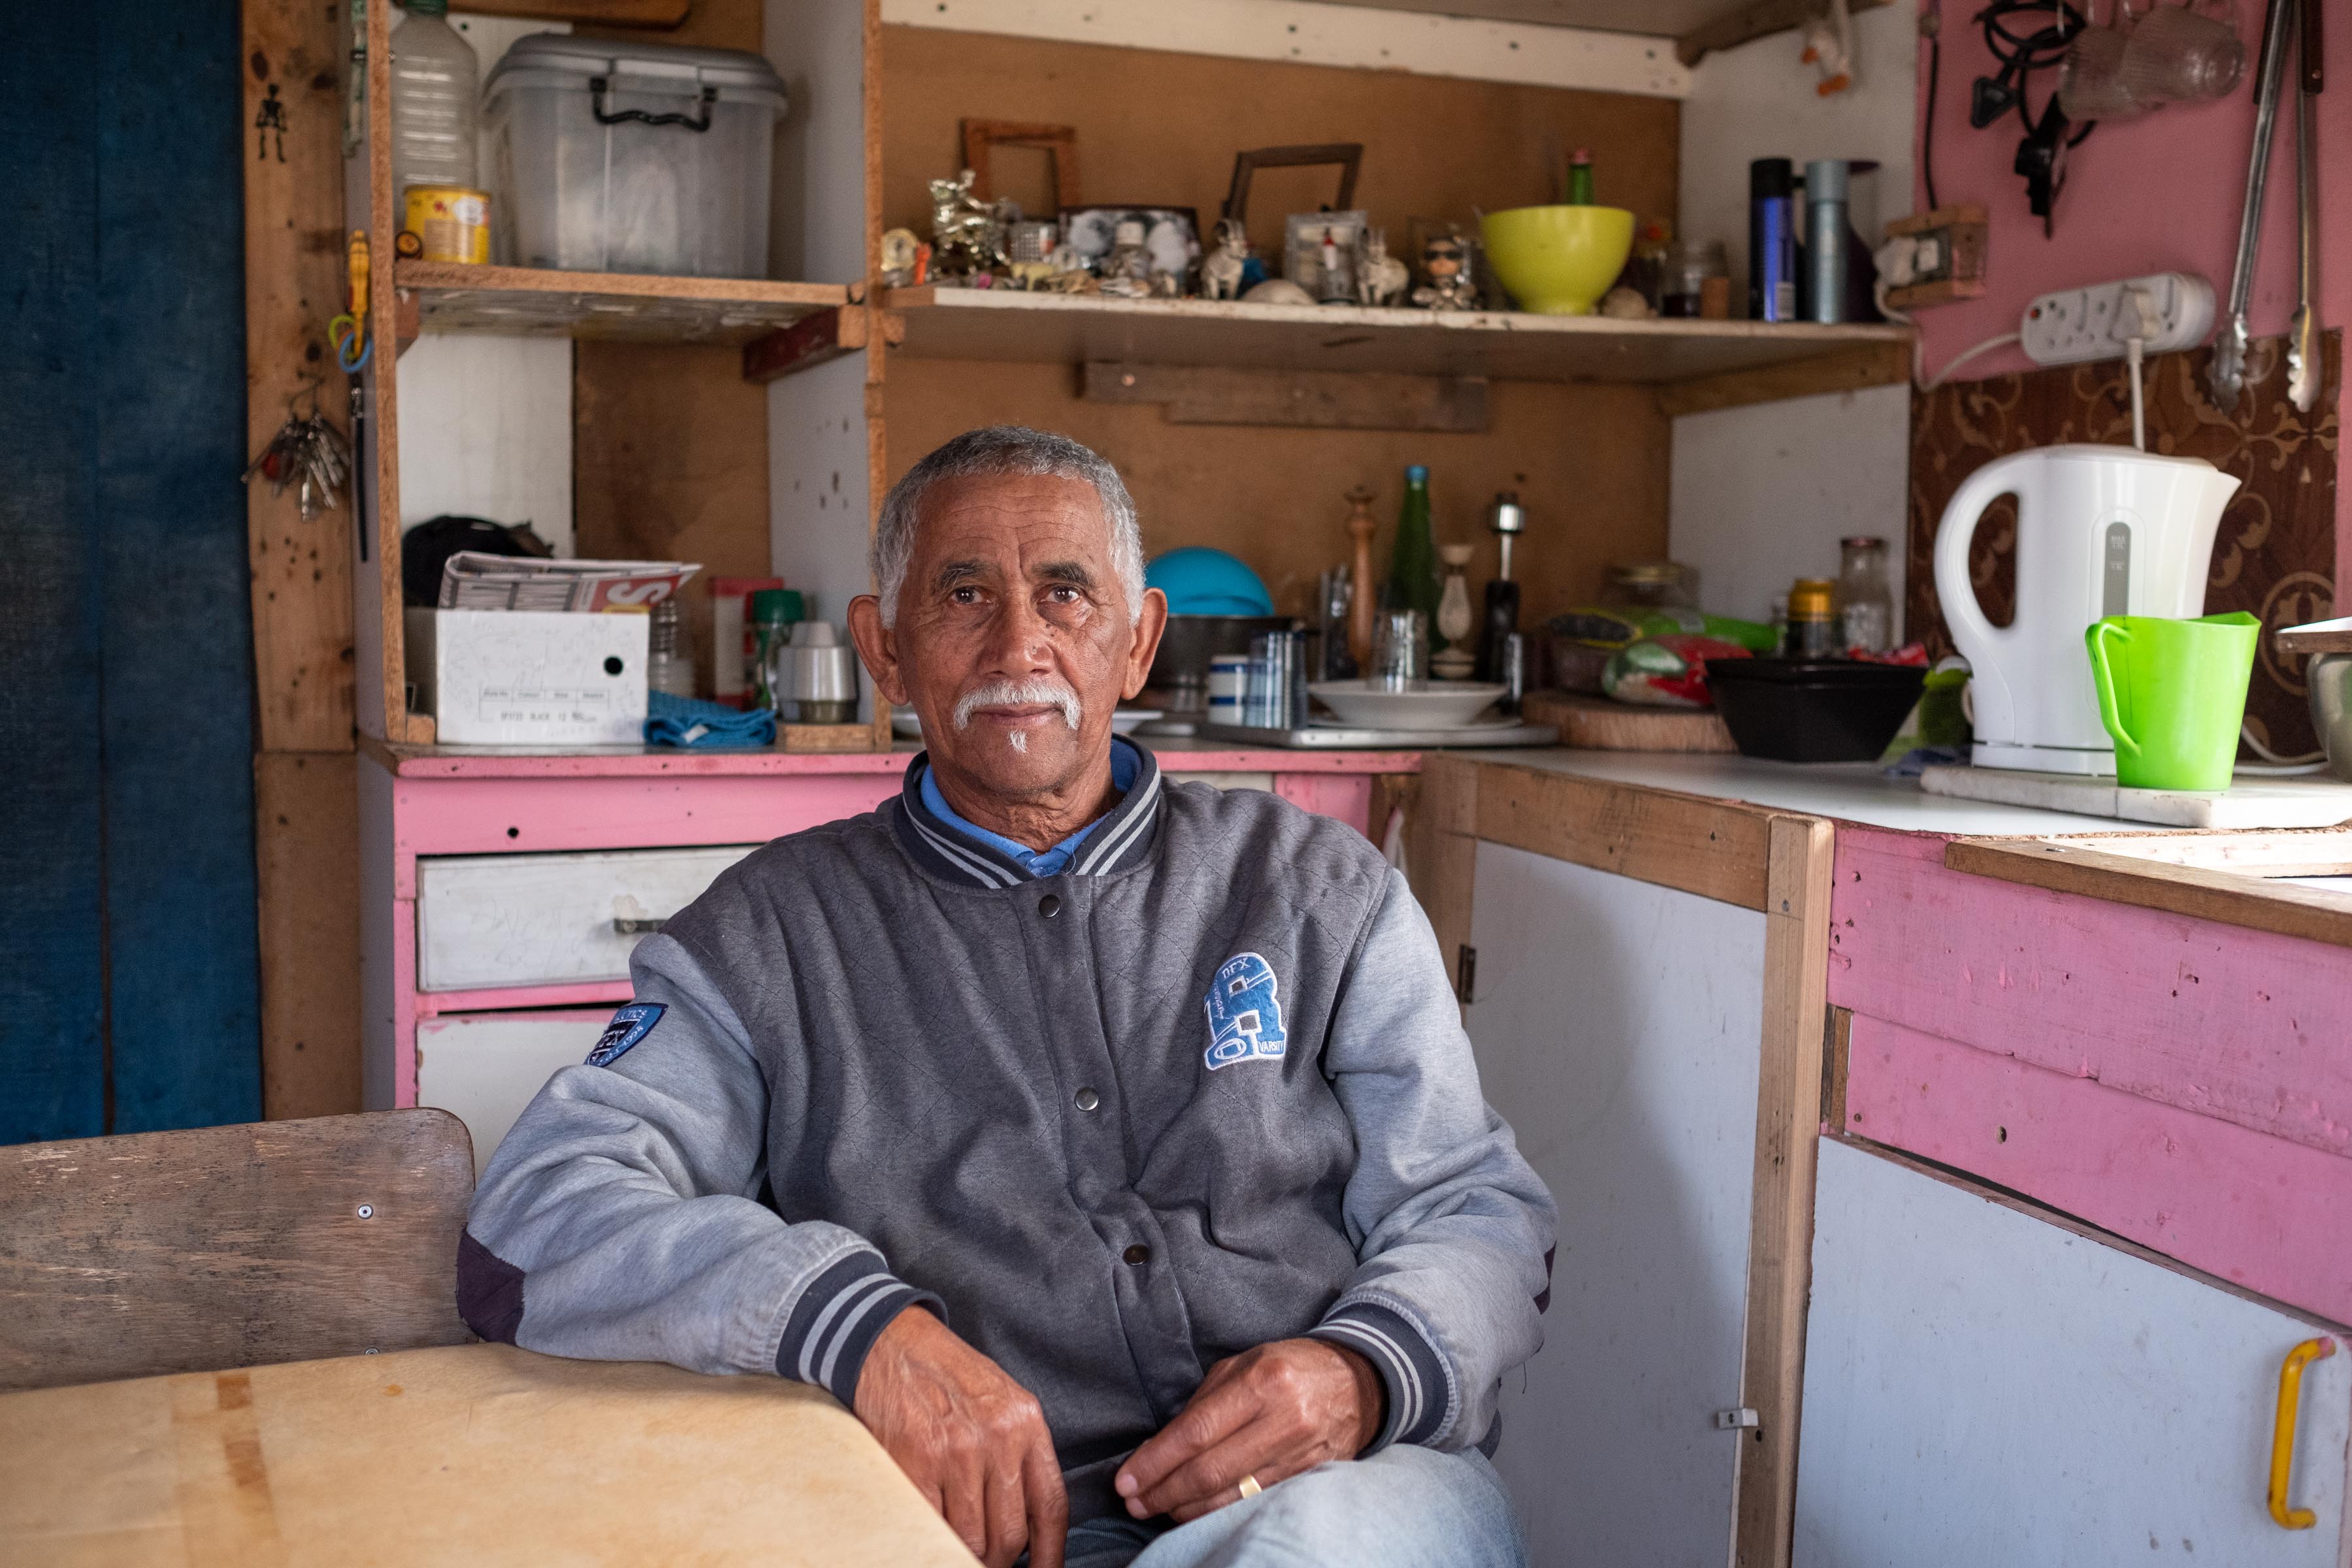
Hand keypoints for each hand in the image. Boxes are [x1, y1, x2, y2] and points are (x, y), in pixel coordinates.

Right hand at [853, 1306, 1067, 1567]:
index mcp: (1026, 1423)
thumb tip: (1026, 1521)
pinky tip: (931, 1530)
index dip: (1051, 1555)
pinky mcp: (914, 1462)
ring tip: (957, 1545)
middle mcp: (996, 1439)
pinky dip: (931, 1537)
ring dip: (964, 1552)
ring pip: (969, 1538)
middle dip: (999, 1561)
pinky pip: (930, 1524)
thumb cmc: (949, 1375)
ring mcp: (954, 1453)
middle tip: (988, 1560)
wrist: (892, 1343)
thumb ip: (1019, 1455)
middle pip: (1009, 1534)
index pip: (1050, 1507)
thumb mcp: (1003, 1401)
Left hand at [1113, 1338, 1384, 1523]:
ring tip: (1159, 1510)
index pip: (1196, 1432)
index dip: (1156, 1461)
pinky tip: (1198, 1512)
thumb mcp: (1244, 1363)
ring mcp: (1302, 1452)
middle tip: (1135, 1503)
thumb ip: (1204, 1401)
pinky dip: (1221, 1511)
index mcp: (1261, 1380)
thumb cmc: (1290, 1367)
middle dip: (1164, 1492)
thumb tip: (1160, 1447)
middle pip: (1210, 1470)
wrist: (1360, 1380)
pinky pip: (1257, 1502)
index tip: (1126, 1482)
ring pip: (1233, 1495)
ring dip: (1187, 1509)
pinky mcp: (1313, 1476)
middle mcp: (1284, 1418)